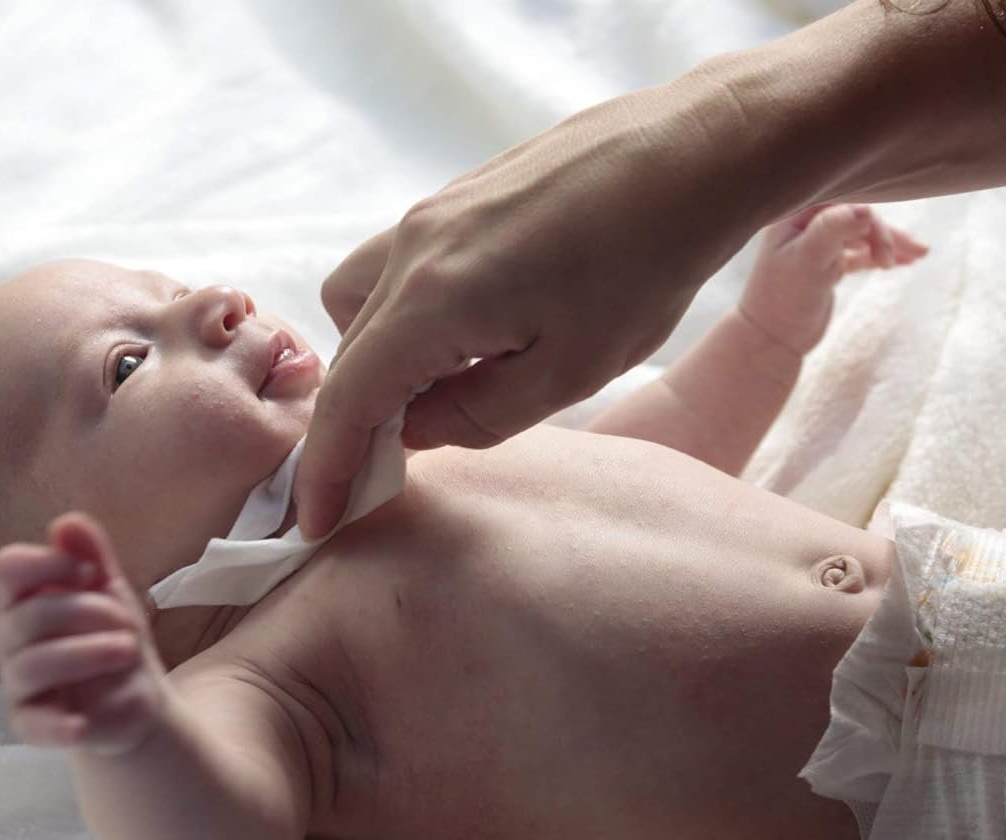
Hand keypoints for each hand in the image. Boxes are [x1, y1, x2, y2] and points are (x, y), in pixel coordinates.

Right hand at [0, 511, 167, 755]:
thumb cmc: (111, 634)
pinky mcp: (30, 724)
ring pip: (33, 664)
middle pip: (28, 615)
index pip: (5, 570)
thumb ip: (91, 556)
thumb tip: (67, 522)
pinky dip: (56, 726)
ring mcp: (17, 683)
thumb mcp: (110, 590)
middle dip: (86, 612)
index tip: (86, 571)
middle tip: (127, 622)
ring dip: (86, 653)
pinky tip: (80, 723)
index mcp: (23, 599)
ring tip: (128, 650)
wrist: (134, 696)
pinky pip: (33, 725)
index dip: (44, 563)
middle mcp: (10, 639)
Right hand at [295, 80, 770, 539]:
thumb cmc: (646, 264)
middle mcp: (412, 249)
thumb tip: (414, 430)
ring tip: (438, 394)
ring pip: (360, 303)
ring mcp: (430, 213)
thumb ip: (475, 417)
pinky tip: (474, 335)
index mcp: (432, 300)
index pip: (349, 400)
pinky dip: (405, 318)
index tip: (314, 522)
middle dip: (352, 421)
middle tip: (383, 475)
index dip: (325, 469)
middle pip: (346, 354)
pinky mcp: (456, 196)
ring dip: (377, 360)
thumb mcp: (570, 373)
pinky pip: (397, 269)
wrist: (692, 151)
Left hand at [737, 204, 927, 356]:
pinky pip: (860, 253)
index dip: (869, 217)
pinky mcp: (826, 266)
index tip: (886, 244)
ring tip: (920, 255)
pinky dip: (879, 257)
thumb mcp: (809, 259)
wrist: (770, 340)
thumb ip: (833, 229)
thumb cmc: (783, 298)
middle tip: (905, 256)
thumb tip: (867, 209)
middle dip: (885, 233)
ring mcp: (816, 245)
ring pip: (862, 235)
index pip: (844, 200)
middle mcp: (804, 225)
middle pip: (856, 217)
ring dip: (889, 244)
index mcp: (794, 214)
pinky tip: (904, 263)